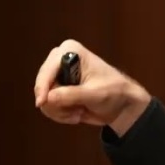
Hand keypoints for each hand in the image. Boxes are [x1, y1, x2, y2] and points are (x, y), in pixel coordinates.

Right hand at [33, 39, 150, 135]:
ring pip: (44, 99)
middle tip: (76, 110)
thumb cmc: (114, 91)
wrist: (122, 105)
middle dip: (57, 103)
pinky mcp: (57, 91)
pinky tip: (77, 112)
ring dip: (60, 111)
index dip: (42, 86)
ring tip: (79, 111)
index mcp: (71, 50)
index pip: (48, 69)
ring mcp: (57, 76)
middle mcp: (59, 60)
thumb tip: (48, 98)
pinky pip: (48, 106)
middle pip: (42, 85)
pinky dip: (61, 114)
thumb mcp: (95, 93)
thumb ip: (72, 95)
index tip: (42, 102)